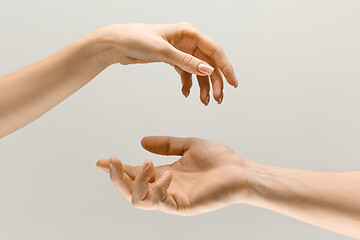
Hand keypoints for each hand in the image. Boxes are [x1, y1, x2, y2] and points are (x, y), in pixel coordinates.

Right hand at [96, 136, 249, 215]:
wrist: (240, 170)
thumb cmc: (218, 160)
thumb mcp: (188, 145)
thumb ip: (166, 144)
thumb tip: (141, 141)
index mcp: (164, 175)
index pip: (133, 174)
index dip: (116, 169)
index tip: (101, 160)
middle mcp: (164, 189)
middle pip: (129, 191)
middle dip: (116, 178)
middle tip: (111, 160)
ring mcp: (172, 199)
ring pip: (138, 200)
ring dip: (134, 182)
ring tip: (146, 163)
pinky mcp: (183, 206)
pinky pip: (160, 202)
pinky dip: (158, 187)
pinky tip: (167, 173)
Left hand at [99, 23, 237, 104]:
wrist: (118, 43)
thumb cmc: (137, 39)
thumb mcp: (163, 51)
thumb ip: (186, 62)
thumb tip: (208, 71)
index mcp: (189, 33)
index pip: (214, 51)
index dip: (226, 67)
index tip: (233, 83)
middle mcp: (188, 41)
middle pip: (209, 63)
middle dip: (214, 82)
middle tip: (217, 99)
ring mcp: (181, 51)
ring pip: (199, 70)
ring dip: (202, 86)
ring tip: (204, 101)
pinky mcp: (173, 59)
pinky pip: (186, 73)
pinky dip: (187, 84)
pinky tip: (185, 93)